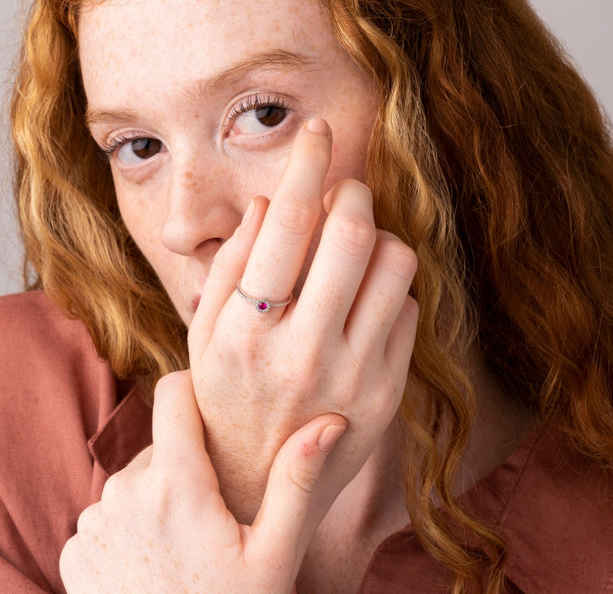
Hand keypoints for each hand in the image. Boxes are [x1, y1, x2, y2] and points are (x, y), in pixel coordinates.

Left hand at [60, 370, 346, 593]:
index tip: (216, 410)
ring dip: (159, 495)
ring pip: (136, 478)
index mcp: (174, 484)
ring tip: (188, 544)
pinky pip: (109, 514)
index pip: (172, 392)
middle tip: (217, 512)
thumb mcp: (274, 555)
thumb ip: (297, 481)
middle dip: (188, 462)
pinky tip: (155, 564)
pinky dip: (131, 526)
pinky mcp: (73, 550)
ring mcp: (92, 523)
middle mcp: (123, 493)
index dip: (195, 391)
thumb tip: (329, 421)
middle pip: (160, 443)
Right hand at [188, 117, 418, 522]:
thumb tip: (273, 202)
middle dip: (351, 189)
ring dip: (377, 234)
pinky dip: (387, 285)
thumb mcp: (204, 333)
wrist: (257, 485)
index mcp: (242, 332)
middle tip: (343, 187)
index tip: (318, 128)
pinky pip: (408, 306)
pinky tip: (361, 299)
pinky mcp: (387, 393)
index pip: (286, 223)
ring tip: (352, 246)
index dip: (307, 163)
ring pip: (394, 261)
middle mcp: (300, 354)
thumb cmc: (224, 394)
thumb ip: (231, 264)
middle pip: (351, 231)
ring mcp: (351, 376)